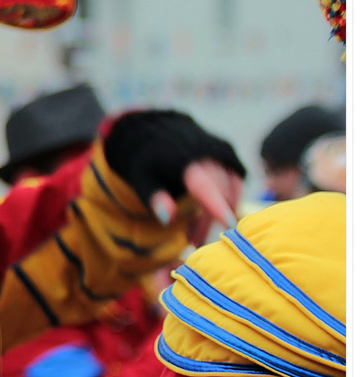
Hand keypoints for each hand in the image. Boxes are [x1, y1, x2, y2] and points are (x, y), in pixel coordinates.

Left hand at [103, 110, 244, 230]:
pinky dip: (225, 202)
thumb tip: (167, 219)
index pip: (204, 185)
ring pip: (229, 192)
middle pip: (218, 194)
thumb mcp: (142, 179)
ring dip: (216, 215)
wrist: (158, 134)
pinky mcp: (229, 159)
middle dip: (208, 221)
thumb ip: (154, 197)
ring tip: (195, 235)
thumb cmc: (149, 161)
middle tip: (193, 241)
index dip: (216, 204)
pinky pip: (235, 184)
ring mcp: (222, 156)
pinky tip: (207, 217)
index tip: (228, 223)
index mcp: (185, 161)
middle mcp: (209, 156)